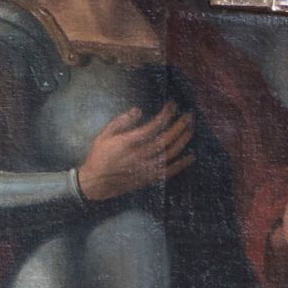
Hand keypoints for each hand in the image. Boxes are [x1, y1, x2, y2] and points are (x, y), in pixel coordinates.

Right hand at [76, 98, 192, 202]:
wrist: (96, 183)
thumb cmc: (99, 156)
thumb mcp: (104, 134)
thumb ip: (121, 121)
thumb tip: (138, 110)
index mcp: (130, 142)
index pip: (154, 125)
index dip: (166, 114)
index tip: (173, 104)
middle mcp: (141, 155)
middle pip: (166, 139)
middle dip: (180, 125)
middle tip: (189, 115)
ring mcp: (147, 168)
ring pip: (170, 154)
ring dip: (183, 140)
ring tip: (191, 128)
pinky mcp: (149, 179)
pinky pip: (169, 172)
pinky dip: (182, 164)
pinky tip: (191, 156)